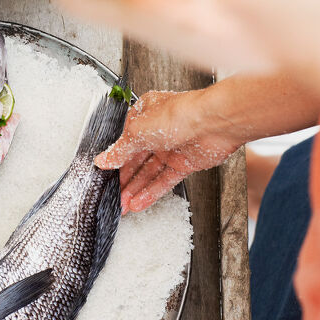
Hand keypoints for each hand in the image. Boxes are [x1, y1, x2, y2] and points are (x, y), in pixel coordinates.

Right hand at [95, 90, 240, 212]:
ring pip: (149, 172)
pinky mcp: (185, 163)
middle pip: (137, 159)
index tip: (105, 175)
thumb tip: (104, 160)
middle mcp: (158, 130)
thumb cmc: (181, 114)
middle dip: (124, 179)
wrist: (215, 123)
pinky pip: (164, 181)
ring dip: (136, 189)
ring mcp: (172, 148)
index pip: (125, 141)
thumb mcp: (138, 131)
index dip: (115, 159)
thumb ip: (120, 150)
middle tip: (113, 194)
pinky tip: (140, 202)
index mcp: (145, 115)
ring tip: (124, 204)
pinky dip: (151, 192)